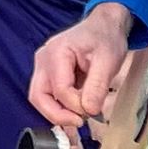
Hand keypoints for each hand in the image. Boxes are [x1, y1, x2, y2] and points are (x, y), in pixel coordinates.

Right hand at [31, 3, 133, 129]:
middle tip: (79, 123)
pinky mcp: (47, 73)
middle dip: (57, 115)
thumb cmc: (105, 38)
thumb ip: (97, 86)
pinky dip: (59, 105)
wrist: (104, 26)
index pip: (59, 89)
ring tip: (79, 116)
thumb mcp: (108, 61)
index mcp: (57, 52)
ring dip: (58, 112)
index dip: (75, 105)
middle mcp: (43, 59)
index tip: (93, 111)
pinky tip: (76, 109)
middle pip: (39, 96)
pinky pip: (47, 95)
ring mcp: (42, 66)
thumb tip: (88, 111)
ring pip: (40, 98)